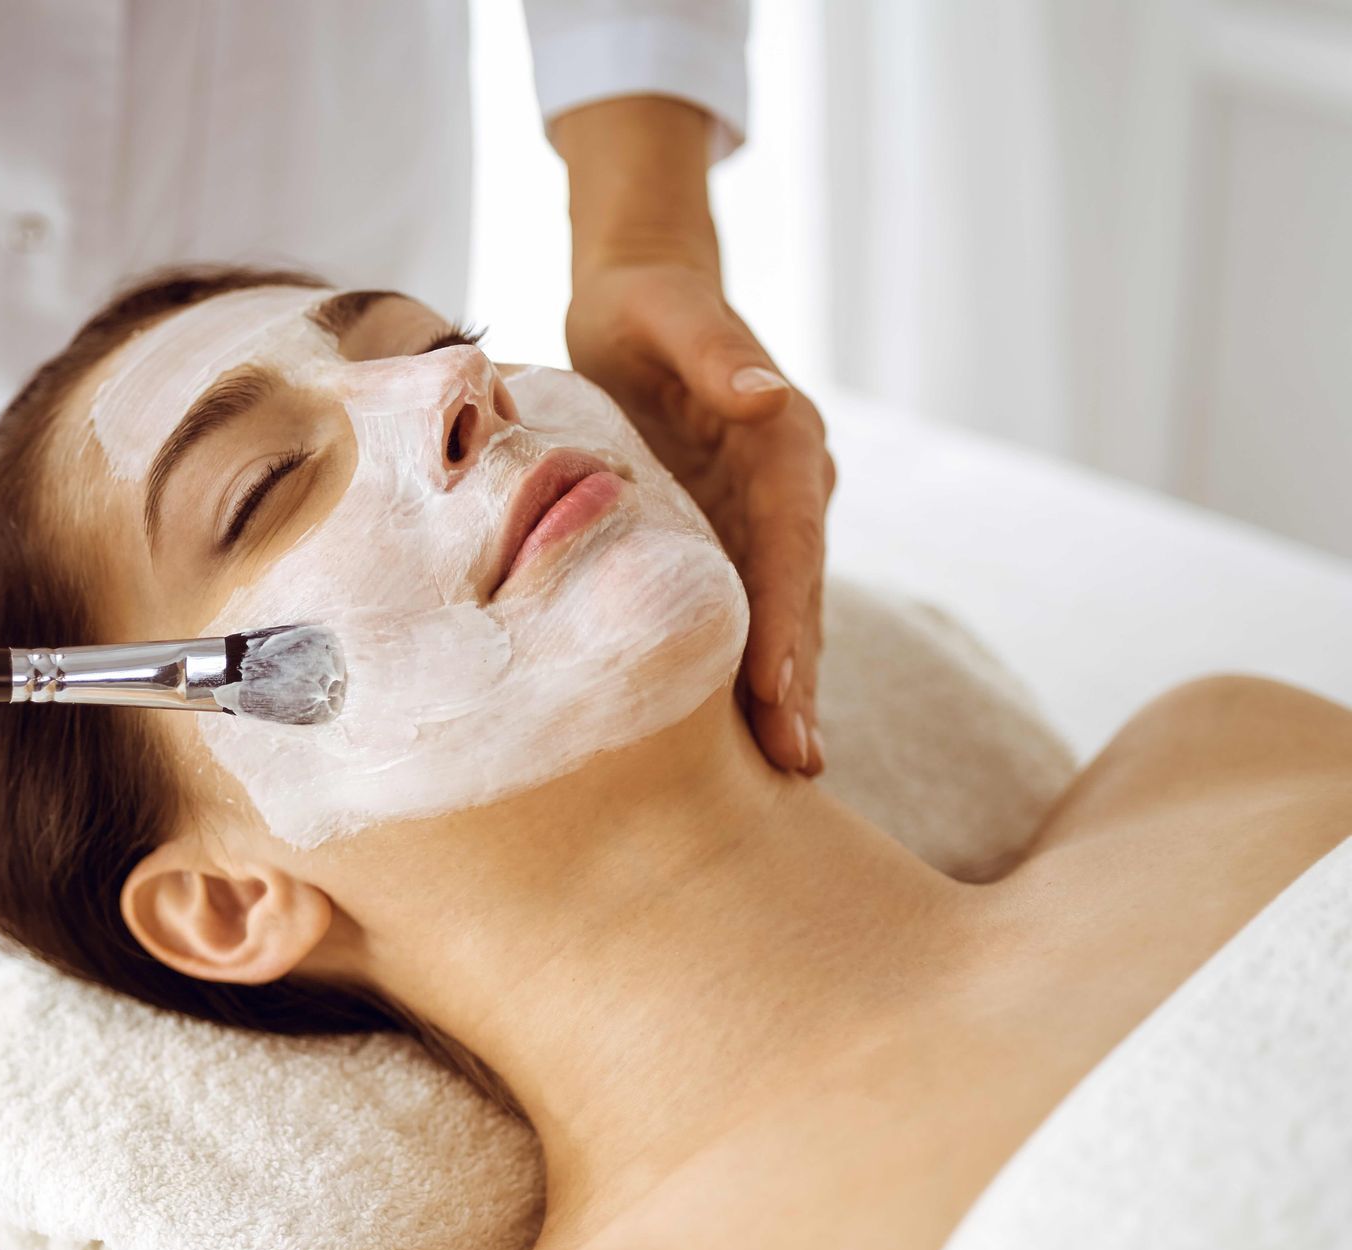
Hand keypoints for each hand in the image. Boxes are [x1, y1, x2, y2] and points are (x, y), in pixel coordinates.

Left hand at [566, 259, 834, 775]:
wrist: (641, 295)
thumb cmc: (645, 301)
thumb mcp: (667, 310)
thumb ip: (714, 352)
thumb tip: (765, 397)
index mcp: (785, 440)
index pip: (791, 543)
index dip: (788, 618)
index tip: (780, 688)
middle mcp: (790, 485)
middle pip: (799, 594)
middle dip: (798, 678)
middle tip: (796, 759)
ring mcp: (765, 514)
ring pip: (782, 611)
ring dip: (786, 686)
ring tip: (788, 763)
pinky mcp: (732, 530)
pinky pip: (747, 606)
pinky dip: (751, 663)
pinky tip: (745, 727)